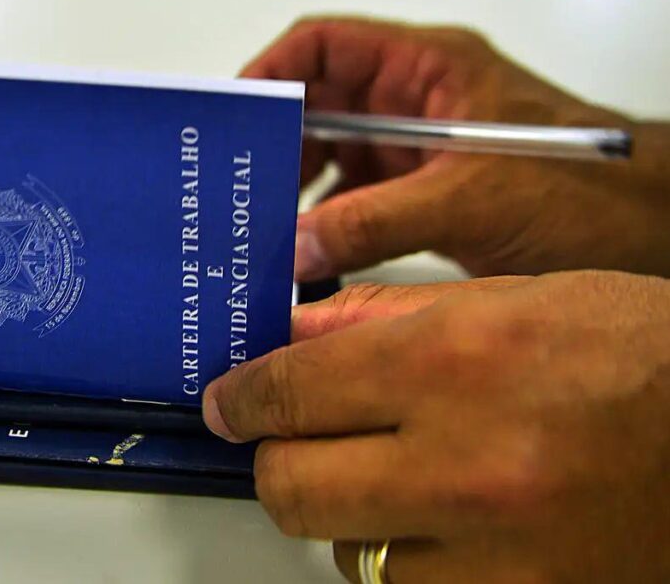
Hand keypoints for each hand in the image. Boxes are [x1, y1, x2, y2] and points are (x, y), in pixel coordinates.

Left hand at [202, 271, 669, 581]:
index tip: (229, 404)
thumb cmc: (639, 358)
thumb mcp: (511, 300)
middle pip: (291, 487)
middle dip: (278, 461)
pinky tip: (448, 524)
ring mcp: (496, 554)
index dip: (242, 399)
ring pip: (347, 554)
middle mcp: (466, 464)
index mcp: (456, 362)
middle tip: (296, 443)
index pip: (290, 391)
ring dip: (352, 516)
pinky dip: (408, 561)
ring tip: (403, 479)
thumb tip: (292, 335)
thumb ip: (385, 317)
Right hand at [242, 18, 669, 277]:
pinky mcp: (419, 196)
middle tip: (237, 191)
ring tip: (258, 230)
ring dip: (294, 192)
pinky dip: (323, 226)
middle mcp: (412, 104)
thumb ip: (376, 222)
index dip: (272, 72)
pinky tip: (302, 256)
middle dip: (275, 146)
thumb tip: (294, 246)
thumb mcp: (469, 199)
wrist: (645, 233)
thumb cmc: (587, 190)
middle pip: (317, 107)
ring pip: (330, 159)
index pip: (326, 47)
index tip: (235, 119)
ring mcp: (414, 152)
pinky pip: (352, 202)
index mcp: (427, 69)